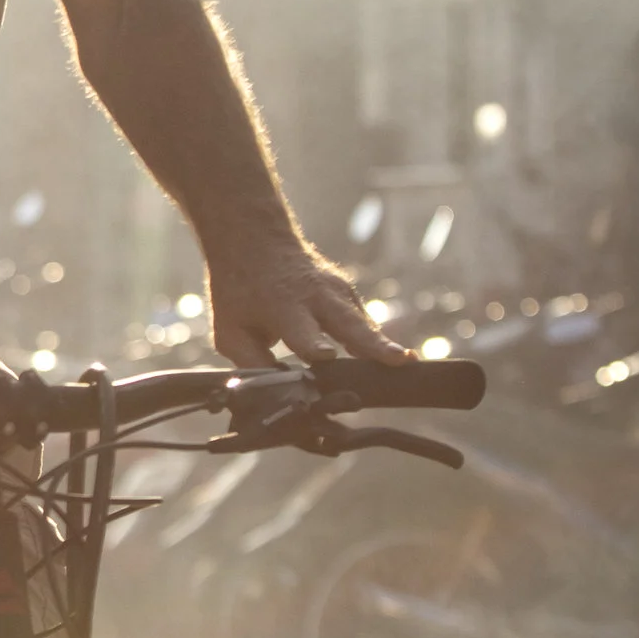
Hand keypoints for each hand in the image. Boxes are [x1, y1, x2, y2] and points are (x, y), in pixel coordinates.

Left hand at [205, 225, 404, 370]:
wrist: (255, 240)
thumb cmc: (240, 291)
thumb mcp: (230, 329)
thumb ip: (253, 364)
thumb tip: (277, 397)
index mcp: (283, 307)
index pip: (303, 331)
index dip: (314, 345)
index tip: (326, 355)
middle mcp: (316, 297)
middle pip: (349, 323)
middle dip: (373, 343)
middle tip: (399, 361)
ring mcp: (337, 292)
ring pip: (364, 323)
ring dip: (384, 345)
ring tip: (408, 364)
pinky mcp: (348, 295)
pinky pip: (364, 322)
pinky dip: (378, 341)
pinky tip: (394, 359)